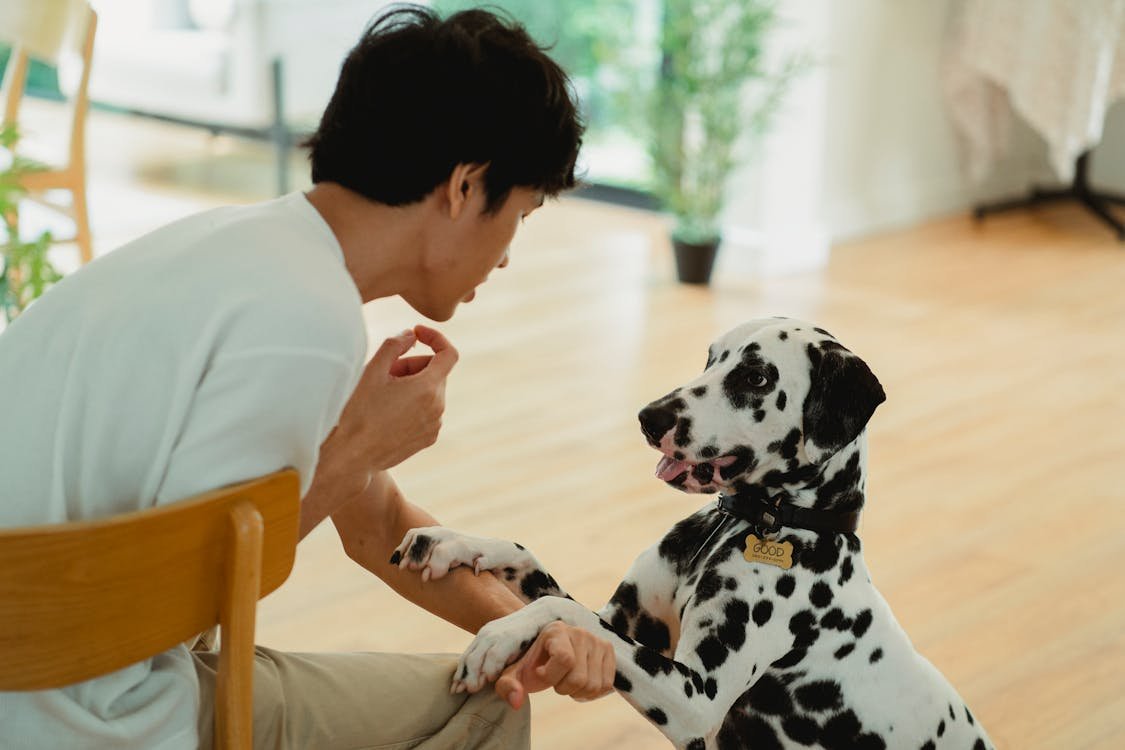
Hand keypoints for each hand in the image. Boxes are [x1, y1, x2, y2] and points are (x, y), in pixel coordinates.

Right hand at [326, 325, 457, 475]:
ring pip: (430, 392)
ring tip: (382, 394)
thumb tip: (411, 335)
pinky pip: (427, 411)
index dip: (435, 338)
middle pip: (434, 373)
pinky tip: (387, 411)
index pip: (448, 354)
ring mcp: (435, 425)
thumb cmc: (359, 411)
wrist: (351, 455)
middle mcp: (438, 408)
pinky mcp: (428, 438)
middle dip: (412, 366)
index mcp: (428, 389)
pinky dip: (413, 404)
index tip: (417, 334)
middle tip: (385, 372)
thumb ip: (395, 345)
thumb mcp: (373, 370)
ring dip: (412, 385)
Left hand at [493, 621, 615, 709]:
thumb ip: (508, 686)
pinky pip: (606, 684)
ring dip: (577, 692)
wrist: (548, 653)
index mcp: (556, 630)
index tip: (540, 673)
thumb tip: (516, 702)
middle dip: (563, 688)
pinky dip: (592, 692)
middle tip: (555, 680)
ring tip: (567, 680)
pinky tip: (580, 683)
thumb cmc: (531, 664)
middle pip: (579, 677)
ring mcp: (597, 641)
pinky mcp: (609, 651)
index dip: (551, 676)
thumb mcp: (514, 673)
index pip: (565, 659)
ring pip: (594, 684)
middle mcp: (580, 632)